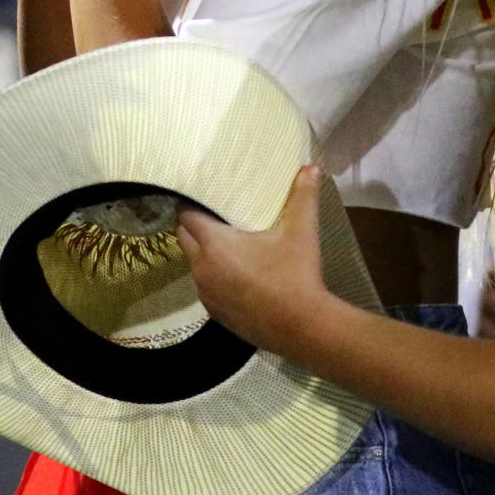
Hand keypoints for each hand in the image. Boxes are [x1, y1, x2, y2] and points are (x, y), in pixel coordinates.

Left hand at [176, 166, 330, 356]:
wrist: (302, 328)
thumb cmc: (296, 274)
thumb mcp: (301, 231)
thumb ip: (303, 196)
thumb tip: (310, 167)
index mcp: (214, 244)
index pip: (186, 216)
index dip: (191, 205)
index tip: (202, 197)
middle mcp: (202, 268)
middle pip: (184, 238)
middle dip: (194, 227)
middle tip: (215, 218)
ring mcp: (206, 294)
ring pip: (193, 264)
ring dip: (203, 254)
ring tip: (227, 246)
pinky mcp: (215, 314)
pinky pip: (205, 288)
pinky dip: (214, 278)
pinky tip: (237, 276)